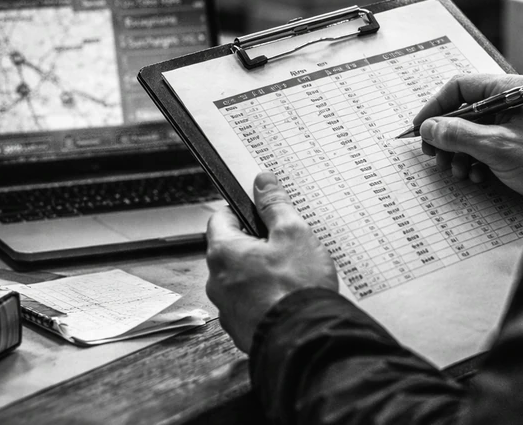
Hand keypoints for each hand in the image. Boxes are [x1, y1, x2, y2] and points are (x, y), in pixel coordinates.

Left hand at [205, 171, 337, 352]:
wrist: (306, 340)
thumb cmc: (297, 288)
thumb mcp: (293, 234)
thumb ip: (275, 206)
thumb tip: (262, 182)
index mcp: (223, 252)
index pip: (220, 219)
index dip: (241, 211)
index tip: (259, 211)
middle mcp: (216, 281)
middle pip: (231, 251)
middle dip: (254, 245)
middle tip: (283, 244)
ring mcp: (227, 308)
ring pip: (240, 280)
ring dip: (258, 274)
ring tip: (290, 274)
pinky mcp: (240, 329)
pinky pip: (249, 305)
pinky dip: (263, 299)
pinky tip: (287, 298)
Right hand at [413, 74, 522, 202]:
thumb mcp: (497, 147)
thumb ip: (458, 135)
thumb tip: (429, 129)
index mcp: (508, 90)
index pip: (459, 87)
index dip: (435, 107)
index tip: (421, 129)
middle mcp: (510, 102)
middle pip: (463, 112)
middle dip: (446, 137)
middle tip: (436, 156)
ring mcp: (515, 124)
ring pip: (472, 132)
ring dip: (458, 153)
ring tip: (457, 172)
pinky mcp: (518, 144)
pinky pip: (485, 147)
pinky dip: (475, 162)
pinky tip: (477, 177)